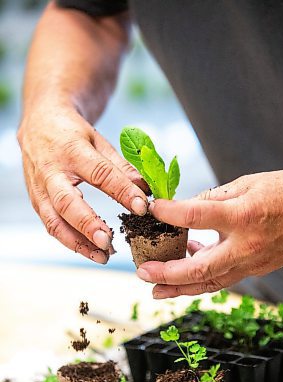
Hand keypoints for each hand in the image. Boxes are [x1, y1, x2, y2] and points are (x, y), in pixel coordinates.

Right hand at [18, 103, 147, 263]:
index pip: (100, 174)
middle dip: (88, 226)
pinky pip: (51, 225)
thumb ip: (121, 166)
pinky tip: (89, 249)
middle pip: (67, 203)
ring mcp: (39, 188)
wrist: (38, 122)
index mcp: (72, 150)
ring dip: (78, 243)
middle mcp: (51, 171)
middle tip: (108, 243)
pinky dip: (70, 241)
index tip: (141, 207)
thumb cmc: (72, 133)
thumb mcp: (99, 140)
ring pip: (54, 222)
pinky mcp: (36, 200)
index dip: (122, 191)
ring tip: (102, 256)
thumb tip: (146, 190)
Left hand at [136, 166, 282, 297]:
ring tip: (156, 288)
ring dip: (181, 287)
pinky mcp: (258, 269)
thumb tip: (184, 209)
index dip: (169, 213)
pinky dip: (203, 277)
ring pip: (211, 282)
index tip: (150, 209)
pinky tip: (186, 268)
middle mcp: (248, 245)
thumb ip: (214, 199)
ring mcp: (254, 263)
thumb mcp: (247, 183)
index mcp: (244, 215)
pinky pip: (224, 278)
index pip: (196, 217)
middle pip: (200, 269)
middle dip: (168, 274)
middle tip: (143, 273)